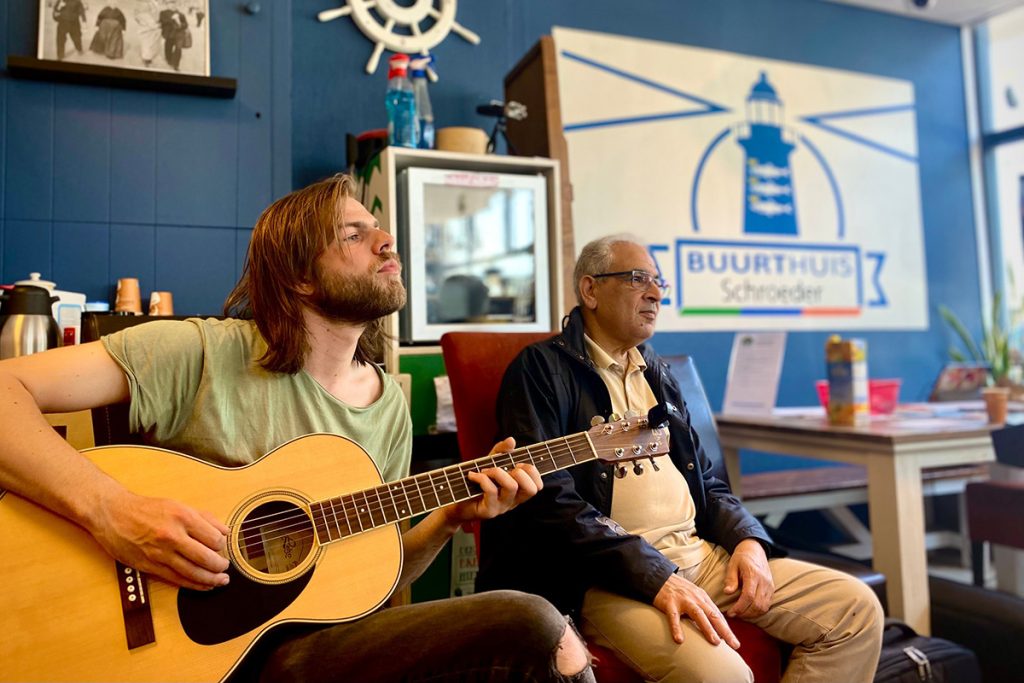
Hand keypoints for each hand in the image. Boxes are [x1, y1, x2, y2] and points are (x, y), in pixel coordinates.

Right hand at [89, 490, 229, 590]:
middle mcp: (173, 536)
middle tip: (225, 567)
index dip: (222, 546)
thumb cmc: (147, 509)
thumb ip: (205, 518)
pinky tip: (204, 586)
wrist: (113, 514)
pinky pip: (176, 579)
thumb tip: (225, 531)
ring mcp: (160, 553)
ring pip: (192, 572)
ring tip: (220, 581)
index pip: (214, 538)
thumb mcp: (179, 505)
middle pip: (206, 558)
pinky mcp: (150, 566)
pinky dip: (193, 585)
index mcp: (183, 517)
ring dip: (210, 580)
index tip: (222, 547)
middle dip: (220, 566)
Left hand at [443, 437, 541, 528]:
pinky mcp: (489, 511)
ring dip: (497, 472)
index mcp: (517, 492)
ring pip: (511, 487)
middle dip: (519, 472)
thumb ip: (501, 452)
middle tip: (503, 469)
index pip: (537, 486)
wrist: (454, 501)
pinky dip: (481, 478)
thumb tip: (512, 440)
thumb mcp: (489, 463)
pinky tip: (473, 476)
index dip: (532, 471)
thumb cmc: (474, 483)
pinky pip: (491, 490)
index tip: (516, 464)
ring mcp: (502, 507)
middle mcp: (513, 501)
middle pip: (532, 489)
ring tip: (484, 471)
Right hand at [653, 573, 739, 647]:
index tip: (734, 642)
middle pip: (713, 615)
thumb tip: (713, 627)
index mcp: (702, 598)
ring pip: (698, 614)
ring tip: (716, 642)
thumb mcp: (693, 596)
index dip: (726, 628)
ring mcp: (683, 600)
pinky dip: (676, 628)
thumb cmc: (677, 590)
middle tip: (734, 644)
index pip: (717, 615)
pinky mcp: (669, 603)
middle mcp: (695, 598)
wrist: (658, 577)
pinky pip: (673, 617)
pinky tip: (679, 640)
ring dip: (708, 628)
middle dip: (725, 631)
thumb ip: (702, 609)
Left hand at [724, 538, 773, 618]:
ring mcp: (770, 586)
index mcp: (754, 574)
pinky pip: (767, 605)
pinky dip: (758, 611)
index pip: (749, 596)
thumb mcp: (732, 564)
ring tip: (740, 614)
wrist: (755, 550)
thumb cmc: (741, 558)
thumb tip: (727, 592)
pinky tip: (748, 611)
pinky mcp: (772, 589)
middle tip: (733, 615)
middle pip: (757, 605)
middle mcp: (764, 582)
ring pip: (763, 607)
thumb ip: (731, 578)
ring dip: (751, 614)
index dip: (739, 607)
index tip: (730, 612)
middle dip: (744, 613)